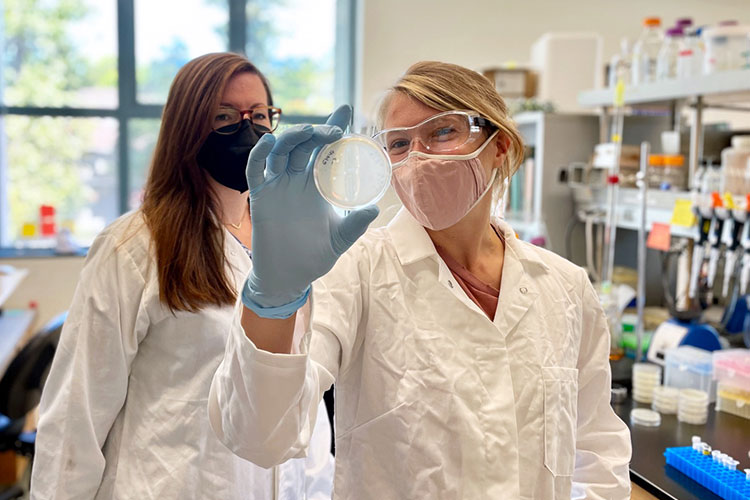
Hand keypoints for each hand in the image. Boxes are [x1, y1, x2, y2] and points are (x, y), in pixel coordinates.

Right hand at [242, 105, 378, 316]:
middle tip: (335, 130)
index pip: (326, 149)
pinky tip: (269, 143)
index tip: (347, 109)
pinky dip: (260, 154)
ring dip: (294, 137)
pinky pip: (256, 170)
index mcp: (317, 185)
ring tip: (310, 131)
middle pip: (305, 144)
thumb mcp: (341, 239)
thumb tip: (374, 208)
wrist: (290, 278)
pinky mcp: (260, 197)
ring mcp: (277, 186)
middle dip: (318, 131)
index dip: (334, 126)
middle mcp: (297, 181)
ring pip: (281, 151)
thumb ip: (356, 224)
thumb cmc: (314, 257)